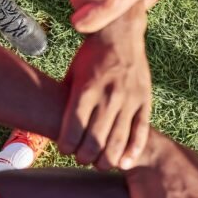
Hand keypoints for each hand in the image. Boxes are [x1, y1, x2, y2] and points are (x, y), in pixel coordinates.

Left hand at [57, 5, 150, 169]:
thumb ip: (66, 100)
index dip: (67, 146)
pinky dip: (133, 151)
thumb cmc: (90, 57)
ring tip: (99, 164)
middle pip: (95, 140)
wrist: (120, 33)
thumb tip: (53, 128)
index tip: (65, 149)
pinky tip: (124, 163)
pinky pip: (141, 132)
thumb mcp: (72, 74)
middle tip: (81, 159)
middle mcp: (109, 95)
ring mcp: (129, 98)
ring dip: (107, 159)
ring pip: (118, 141)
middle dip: (85, 156)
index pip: (73, 128)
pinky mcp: (144, 100)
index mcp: (86, 88)